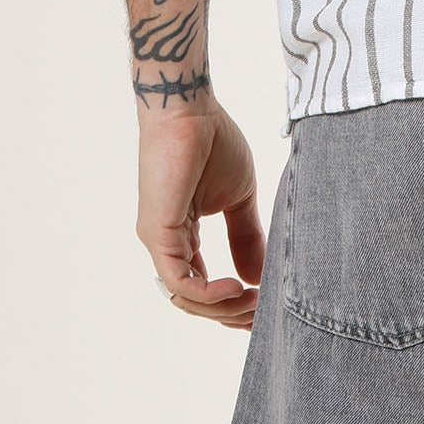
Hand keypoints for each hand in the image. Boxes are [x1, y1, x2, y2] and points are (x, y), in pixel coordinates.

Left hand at [136, 104, 265, 330]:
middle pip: (197, 302)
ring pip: (188, 299)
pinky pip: (181, 282)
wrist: (190, 108)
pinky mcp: (158, 233)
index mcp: (183, 238)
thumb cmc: (211, 142)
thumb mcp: (240, 201)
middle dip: (233, 314)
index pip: (204, 289)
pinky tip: (238, 287)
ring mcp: (159, 241)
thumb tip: (257, 277)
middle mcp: (167, 244)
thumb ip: (247, 239)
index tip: (265, 309)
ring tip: (255, 300)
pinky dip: (210, 294)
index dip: (234, 306)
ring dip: (225, 308)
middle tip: (264, 313)